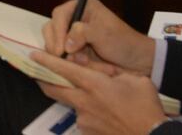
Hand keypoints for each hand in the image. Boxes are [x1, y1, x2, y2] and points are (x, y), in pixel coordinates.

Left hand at [32, 51, 166, 134]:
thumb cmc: (147, 107)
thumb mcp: (134, 79)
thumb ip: (111, 71)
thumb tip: (98, 69)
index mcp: (94, 84)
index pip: (63, 68)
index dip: (46, 60)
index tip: (34, 54)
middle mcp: (83, 101)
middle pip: (53, 88)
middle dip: (43, 78)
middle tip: (38, 72)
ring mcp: (84, 119)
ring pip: (70, 103)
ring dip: (74, 97)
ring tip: (96, 99)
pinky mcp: (88, 132)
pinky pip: (82, 118)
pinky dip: (88, 113)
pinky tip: (104, 114)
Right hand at [41, 0, 154, 75]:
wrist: (138, 63)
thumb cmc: (123, 42)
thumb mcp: (103, 33)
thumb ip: (81, 33)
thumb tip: (65, 45)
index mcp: (82, 7)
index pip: (59, 15)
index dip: (57, 31)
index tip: (60, 49)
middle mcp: (74, 19)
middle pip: (52, 29)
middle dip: (59, 45)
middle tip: (65, 58)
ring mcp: (72, 36)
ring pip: (55, 45)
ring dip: (68, 56)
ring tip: (84, 62)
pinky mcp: (74, 51)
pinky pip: (64, 57)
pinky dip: (74, 63)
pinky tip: (86, 65)